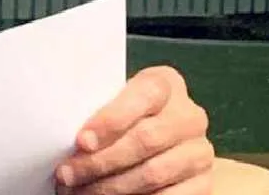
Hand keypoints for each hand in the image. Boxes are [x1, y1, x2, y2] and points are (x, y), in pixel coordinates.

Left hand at [56, 66, 213, 193]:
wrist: (154, 138)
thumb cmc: (121, 115)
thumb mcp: (111, 101)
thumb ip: (98, 109)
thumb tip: (65, 135)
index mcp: (166, 84)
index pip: (146, 95)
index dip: (112, 119)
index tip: (81, 141)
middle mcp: (190, 116)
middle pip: (146, 139)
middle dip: (100, 161)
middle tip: (68, 174)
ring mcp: (200, 151)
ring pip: (154, 173)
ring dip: (110, 187)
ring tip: (80, 191)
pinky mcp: (203, 182)